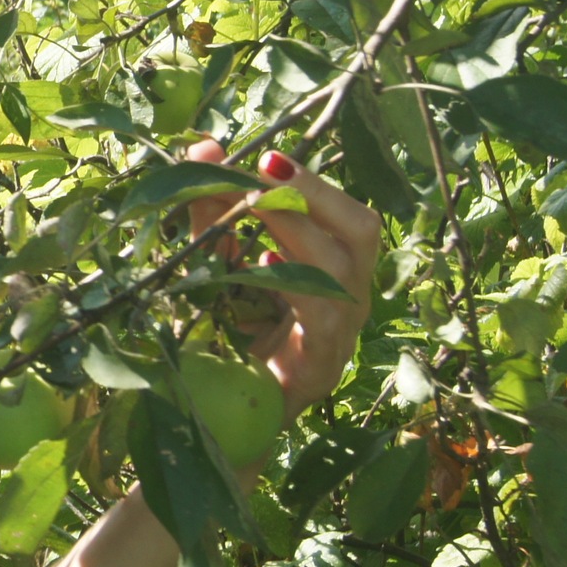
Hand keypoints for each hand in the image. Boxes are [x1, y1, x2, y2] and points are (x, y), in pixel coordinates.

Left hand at [184, 139, 381, 423]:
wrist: (220, 419)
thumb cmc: (225, 336)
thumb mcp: (213, 264)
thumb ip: (209, 212)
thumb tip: (203, 147)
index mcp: (331, 268)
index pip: (341, 212)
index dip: (311, 181)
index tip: (266, 156)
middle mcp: (347, 296)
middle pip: (363, 231)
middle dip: (316, 195)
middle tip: (266, 171)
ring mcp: (341, 334)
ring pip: (345, 272)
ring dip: (296, 232)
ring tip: (251, 207)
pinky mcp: (321, 369)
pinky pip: (322, 321)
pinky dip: (295, 289)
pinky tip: (262, 268)